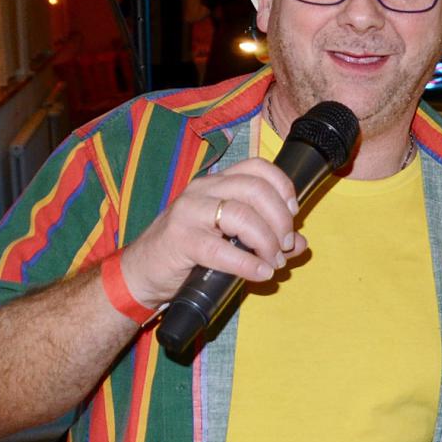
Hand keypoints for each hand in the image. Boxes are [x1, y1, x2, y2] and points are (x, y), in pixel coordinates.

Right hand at [118, 158, 307, 307]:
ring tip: (273, 261)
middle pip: (256, 189)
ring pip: (242, 215)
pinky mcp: (180, 240)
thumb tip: (301, 243)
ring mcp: (189, 212)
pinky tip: (260, 273)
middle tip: (285, 245)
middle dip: (280, 219)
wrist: (140, 274)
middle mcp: (202, 190)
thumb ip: (266, 238)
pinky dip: (249, 263)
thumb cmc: (188, 253)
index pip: (257, 168)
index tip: (293, 213)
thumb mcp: (230, 240)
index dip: (282, 187)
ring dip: (267, 241)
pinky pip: (222, 250)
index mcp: (216, 183)